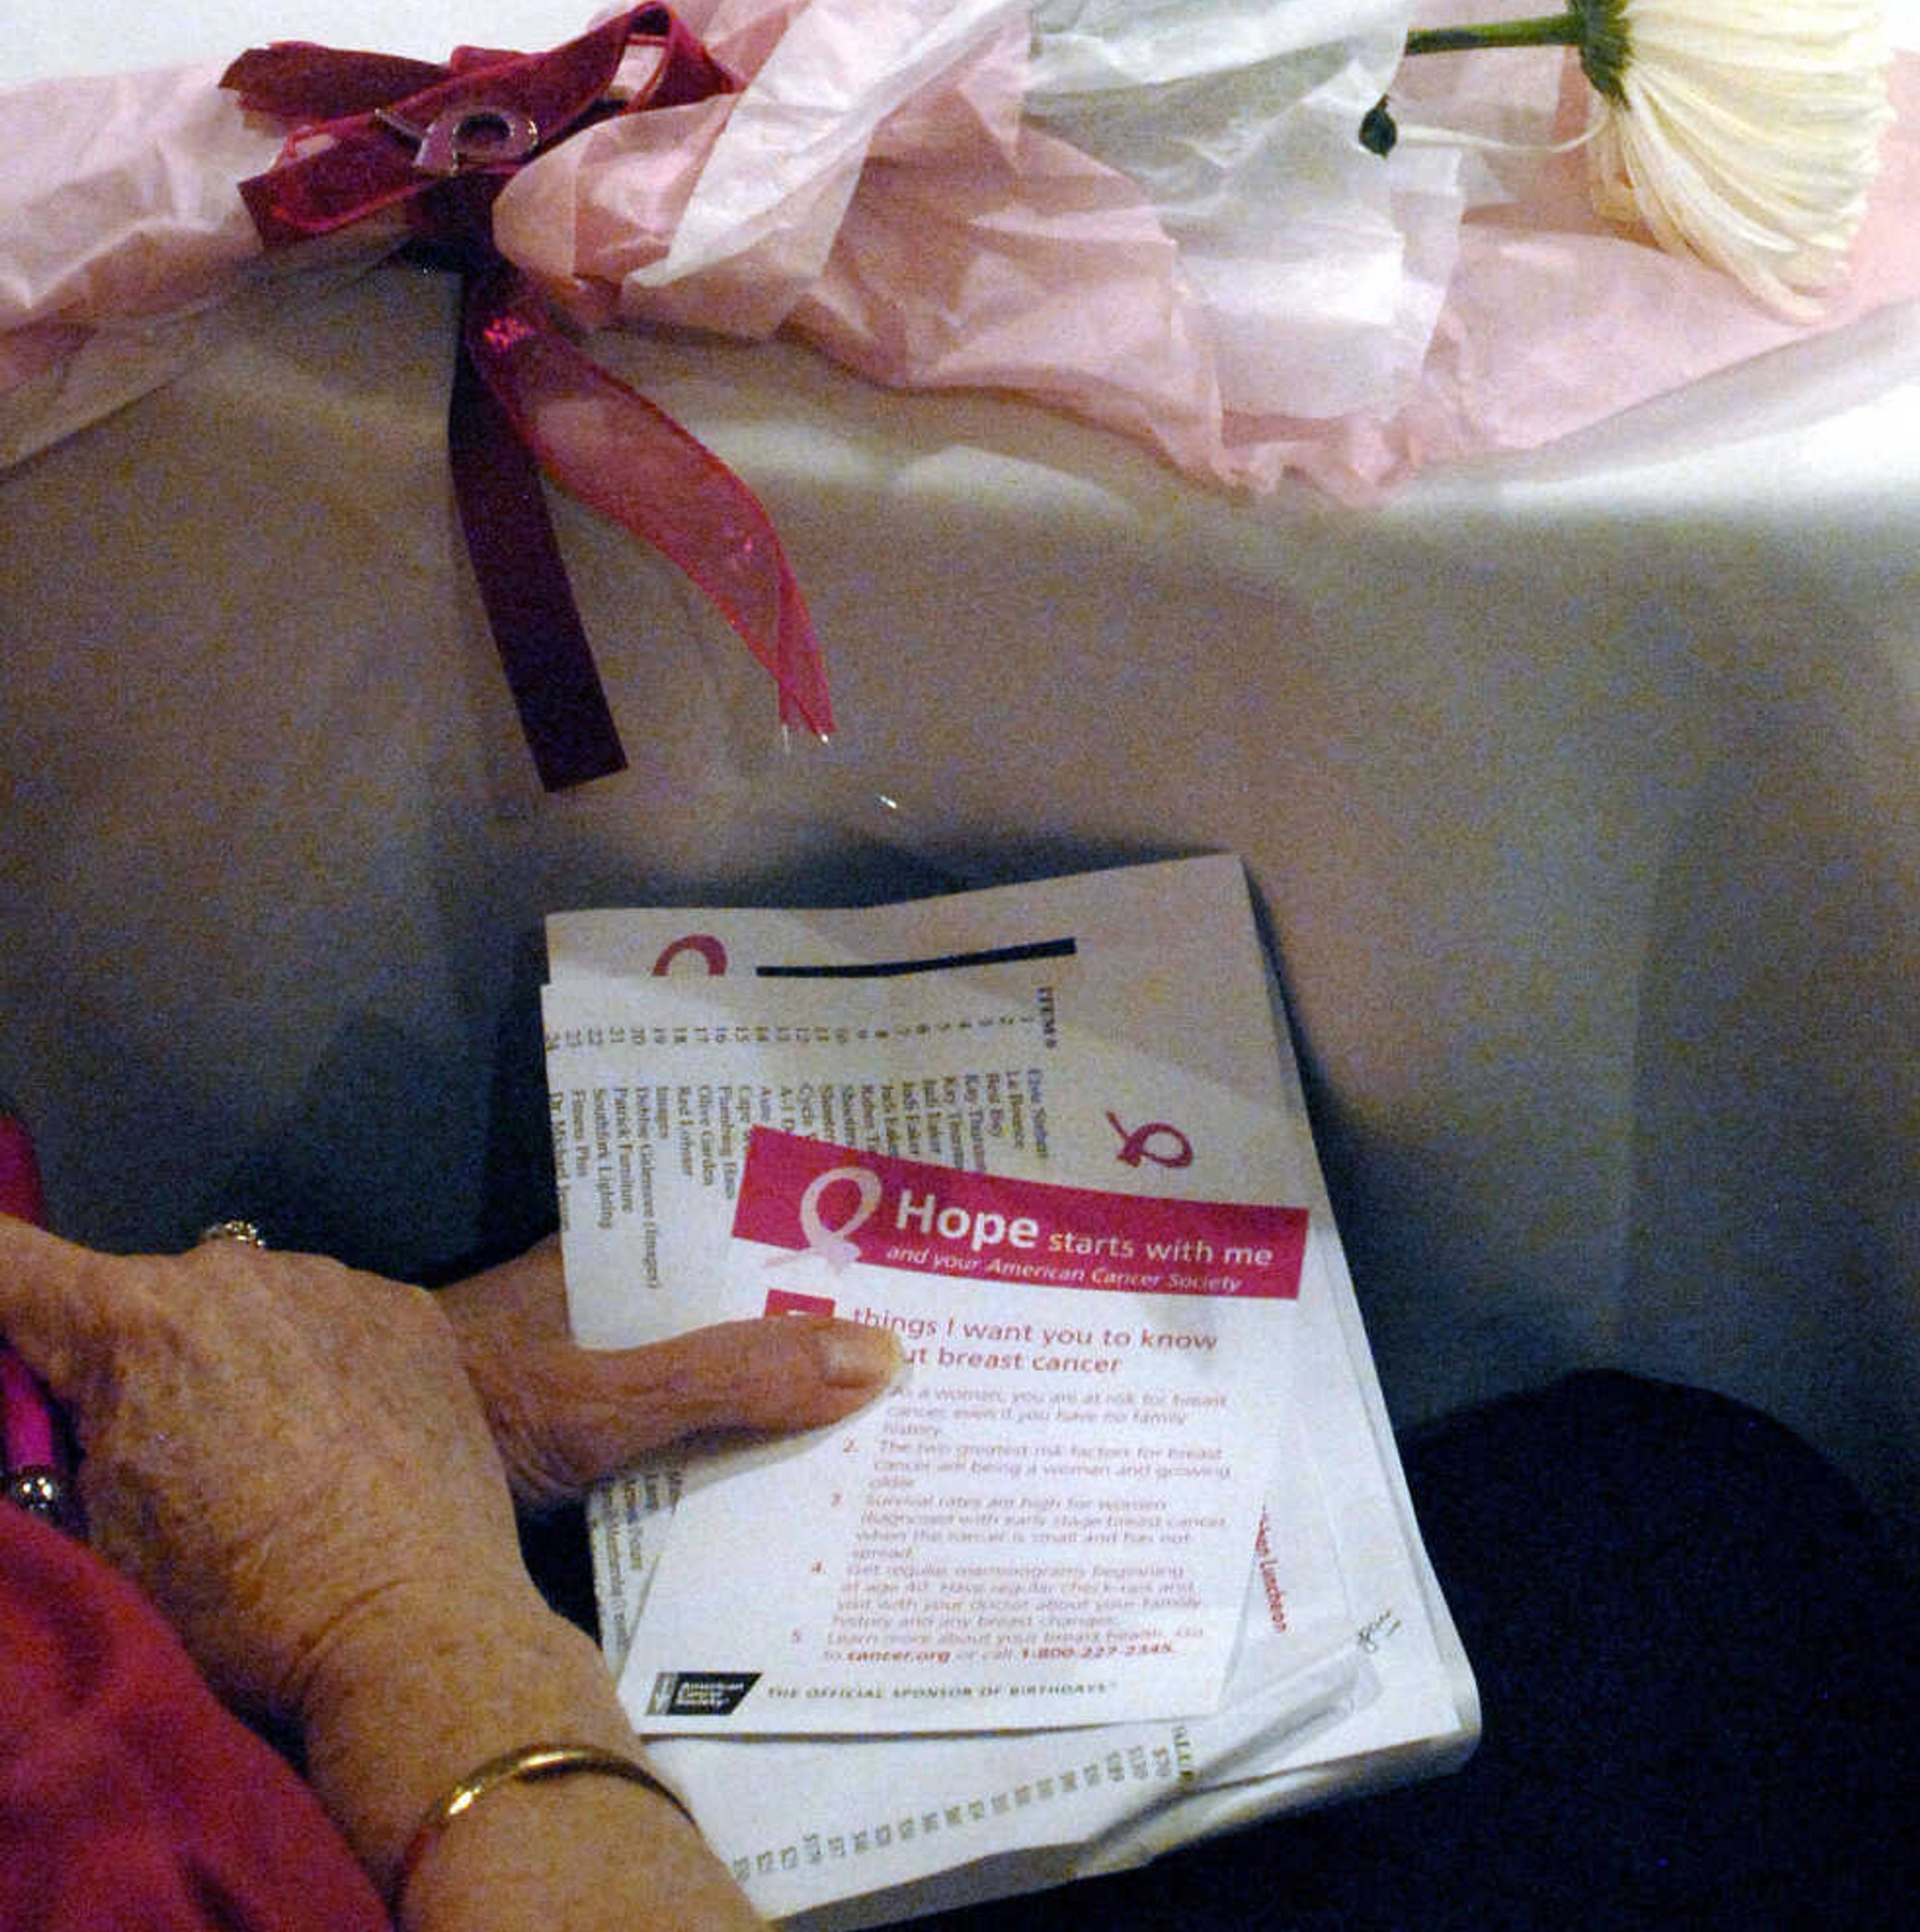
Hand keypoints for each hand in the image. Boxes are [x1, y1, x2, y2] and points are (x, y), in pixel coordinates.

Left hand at [0, 1220, 898, 1723]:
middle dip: (238, 1381)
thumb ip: (732, 1383)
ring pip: (161, 1332)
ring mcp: (223, 1312)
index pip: (352, 1317)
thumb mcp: (593, 1436)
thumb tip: (882, 1356)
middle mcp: (318, 1292)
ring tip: (160, 1456)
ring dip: (146, 1380)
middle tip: (248, 1465)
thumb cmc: (470, 1519)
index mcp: (410, 1314)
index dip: (325, 1365)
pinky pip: (24, 1278)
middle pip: (251, 1322)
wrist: (377, 1593)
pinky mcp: (127, 1335)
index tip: (329, 1409)